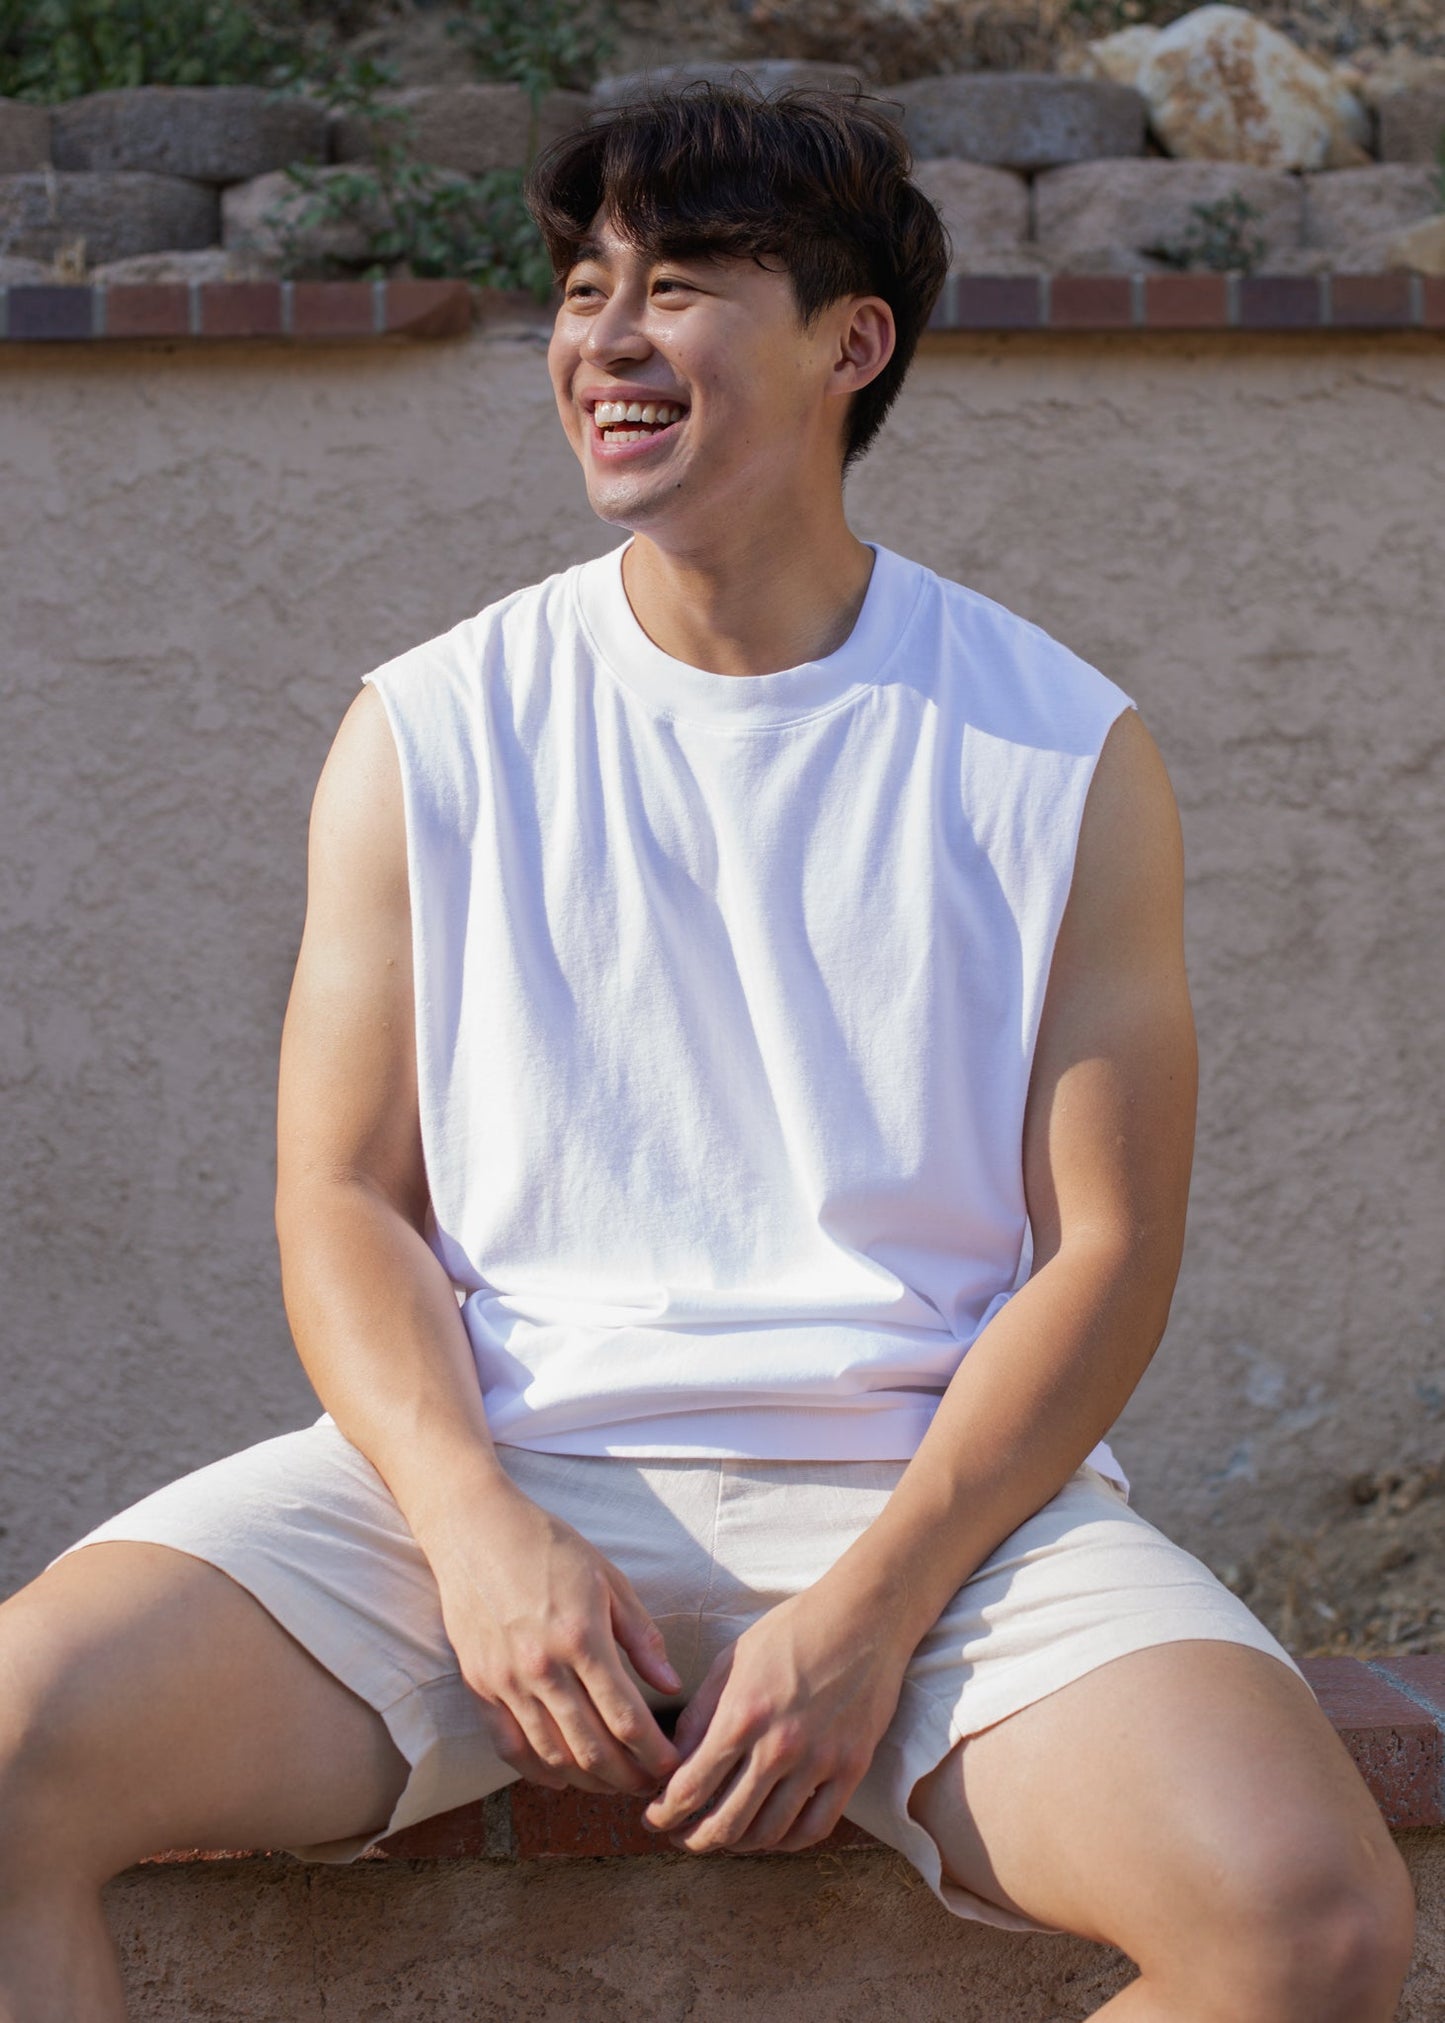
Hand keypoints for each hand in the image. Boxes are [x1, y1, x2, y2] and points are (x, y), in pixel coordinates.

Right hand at [430, 1475, 683, 1796]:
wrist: (476, 1530)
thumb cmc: (550, 1548)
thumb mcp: (609, 1580)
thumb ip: (642, 1637)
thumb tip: (671, 1685)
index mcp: (582, 1638)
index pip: (626, 1718)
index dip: (653, 1753)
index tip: (672, 1766)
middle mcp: (542, 1667)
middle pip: (592, 1749)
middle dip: (627, 1778)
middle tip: (649, 1787)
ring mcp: (506, 1681)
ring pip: (552, 1757)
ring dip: (588, 1781)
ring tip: (613, 1784)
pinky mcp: (479, 1687)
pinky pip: (510, 1747)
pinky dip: (537, 1772)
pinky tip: (561, 1778)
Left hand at [641, 1583, 910, 1853]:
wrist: (863, 1617)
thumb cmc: (793, 1630)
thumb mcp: (732, 1659)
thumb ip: (701, 1712)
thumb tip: (675, 1758)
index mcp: (742, 1715)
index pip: (690, 1787)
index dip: (664, 1813)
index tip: (653, 1819)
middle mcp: (778, 1746)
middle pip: (726, 1823)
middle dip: (693, 1839)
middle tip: (681, 1838)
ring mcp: (818, 1761)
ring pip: (768, 1833)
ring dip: (737, 1845)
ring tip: (722, 1838)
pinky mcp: (851, 1768)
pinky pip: (814, 1827)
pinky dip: (787, 1843)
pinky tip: (770, 1835)